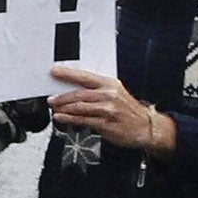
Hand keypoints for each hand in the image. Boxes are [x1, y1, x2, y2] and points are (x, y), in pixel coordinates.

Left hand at [48, 65, 171, 152]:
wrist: (145, 127)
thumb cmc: (128, 111)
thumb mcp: (116, 94)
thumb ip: (97, 91)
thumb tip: (74, 91)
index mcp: (110, 84)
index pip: (85, 76)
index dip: (68, 74)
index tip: (55, 71)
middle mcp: (109, 95)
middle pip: (79, 93)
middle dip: (62, 96)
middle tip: (51, 98)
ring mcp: (107, 110)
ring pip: (79, 107)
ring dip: (64, 108)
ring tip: (55, 109)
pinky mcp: (106, 124)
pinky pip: (83, 120)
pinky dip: (69, 119)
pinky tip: (61, 118)